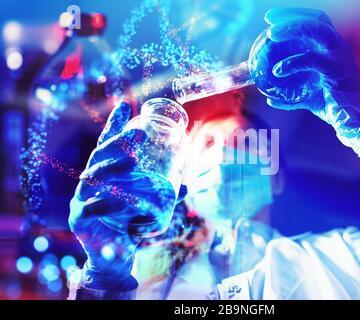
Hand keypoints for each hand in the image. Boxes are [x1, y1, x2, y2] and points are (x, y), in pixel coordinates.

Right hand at [68, 102, 185, 290]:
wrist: (114, 257)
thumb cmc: (130, 225)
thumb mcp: (147, 207)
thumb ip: (163, 196)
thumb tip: (185, 186)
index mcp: (105, 176)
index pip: (107, 146)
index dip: (114, 126)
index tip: (125, 106)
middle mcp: (90, 183)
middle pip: (100, 156)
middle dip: (119, 143)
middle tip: (140, 134)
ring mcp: (82, 199)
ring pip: (92, 178)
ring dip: (112, 167)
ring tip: (132, 160)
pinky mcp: (79, 219)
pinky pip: (90, 207)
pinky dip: (104, 202)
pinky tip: (117, 197)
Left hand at [259, 8, 359, 155]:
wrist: (354, 121)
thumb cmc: (335, 107)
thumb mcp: (308, 99)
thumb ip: (290, 97)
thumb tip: (270, 100)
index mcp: (332, 50)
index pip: (315, 23)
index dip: (294, 17)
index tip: (272, 20)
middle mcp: (338, 48)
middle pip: (315, 20)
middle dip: (291, 15)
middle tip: (269, 20)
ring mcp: (338, 56)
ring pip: (315, 30)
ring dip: (292, 29)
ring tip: (271, 36)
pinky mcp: (335, 69)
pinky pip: (310, 60)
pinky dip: (291, 63)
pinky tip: (277, 71)